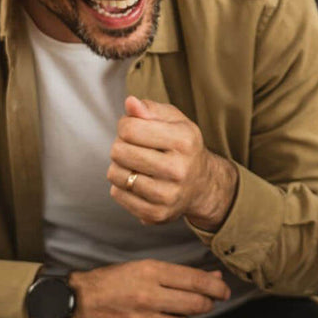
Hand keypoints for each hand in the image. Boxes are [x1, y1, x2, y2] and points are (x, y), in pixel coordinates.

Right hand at [66, 260, 230, 317]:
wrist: (74, 303)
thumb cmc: (110, 283)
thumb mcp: (143, 269)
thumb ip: (179, 276)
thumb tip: (214, 278)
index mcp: (150, 272)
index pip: (196, 281)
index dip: (216, 287)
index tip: (222, 291)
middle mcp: (147, 296)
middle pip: (197, 305)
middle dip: (204, 305)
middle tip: (199, 305)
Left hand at [108, 96, 237, 229]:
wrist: (202, 184)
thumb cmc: (181, 146)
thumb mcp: (174, 120)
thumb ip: (150, 109)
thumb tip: (130, 103)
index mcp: (184, 141)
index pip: (129, 129)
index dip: (125, 125)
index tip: (134, 129)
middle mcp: (179, 170)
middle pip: (119, 151)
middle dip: (121, 146)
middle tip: (134, 148)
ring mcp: (168, 195)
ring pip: (115, 174)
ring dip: (119, 166)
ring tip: (135, 165)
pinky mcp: (157, 214)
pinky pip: (118, 194)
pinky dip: (121, 186)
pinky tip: (137, 181)